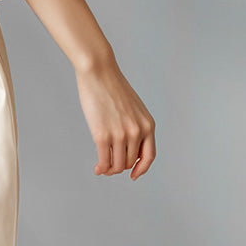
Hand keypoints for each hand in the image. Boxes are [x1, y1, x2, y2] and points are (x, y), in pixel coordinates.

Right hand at [75, 57, 155, 179]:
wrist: (99, 72)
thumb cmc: (112, 87)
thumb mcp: (133, 107)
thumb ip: (135, 125)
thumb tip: (127, 147)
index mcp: (148, 125)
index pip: (149, 156)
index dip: (141, 168)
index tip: (133, 174)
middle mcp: (137, 132)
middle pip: (130, 161)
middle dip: (120, 167)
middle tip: (109, 166)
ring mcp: (120, 134)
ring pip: (117, 164)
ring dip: (110, 170)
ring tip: (102, 168)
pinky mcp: (102, 134)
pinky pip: (104, 160)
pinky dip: (101, 168)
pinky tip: (97, 168)